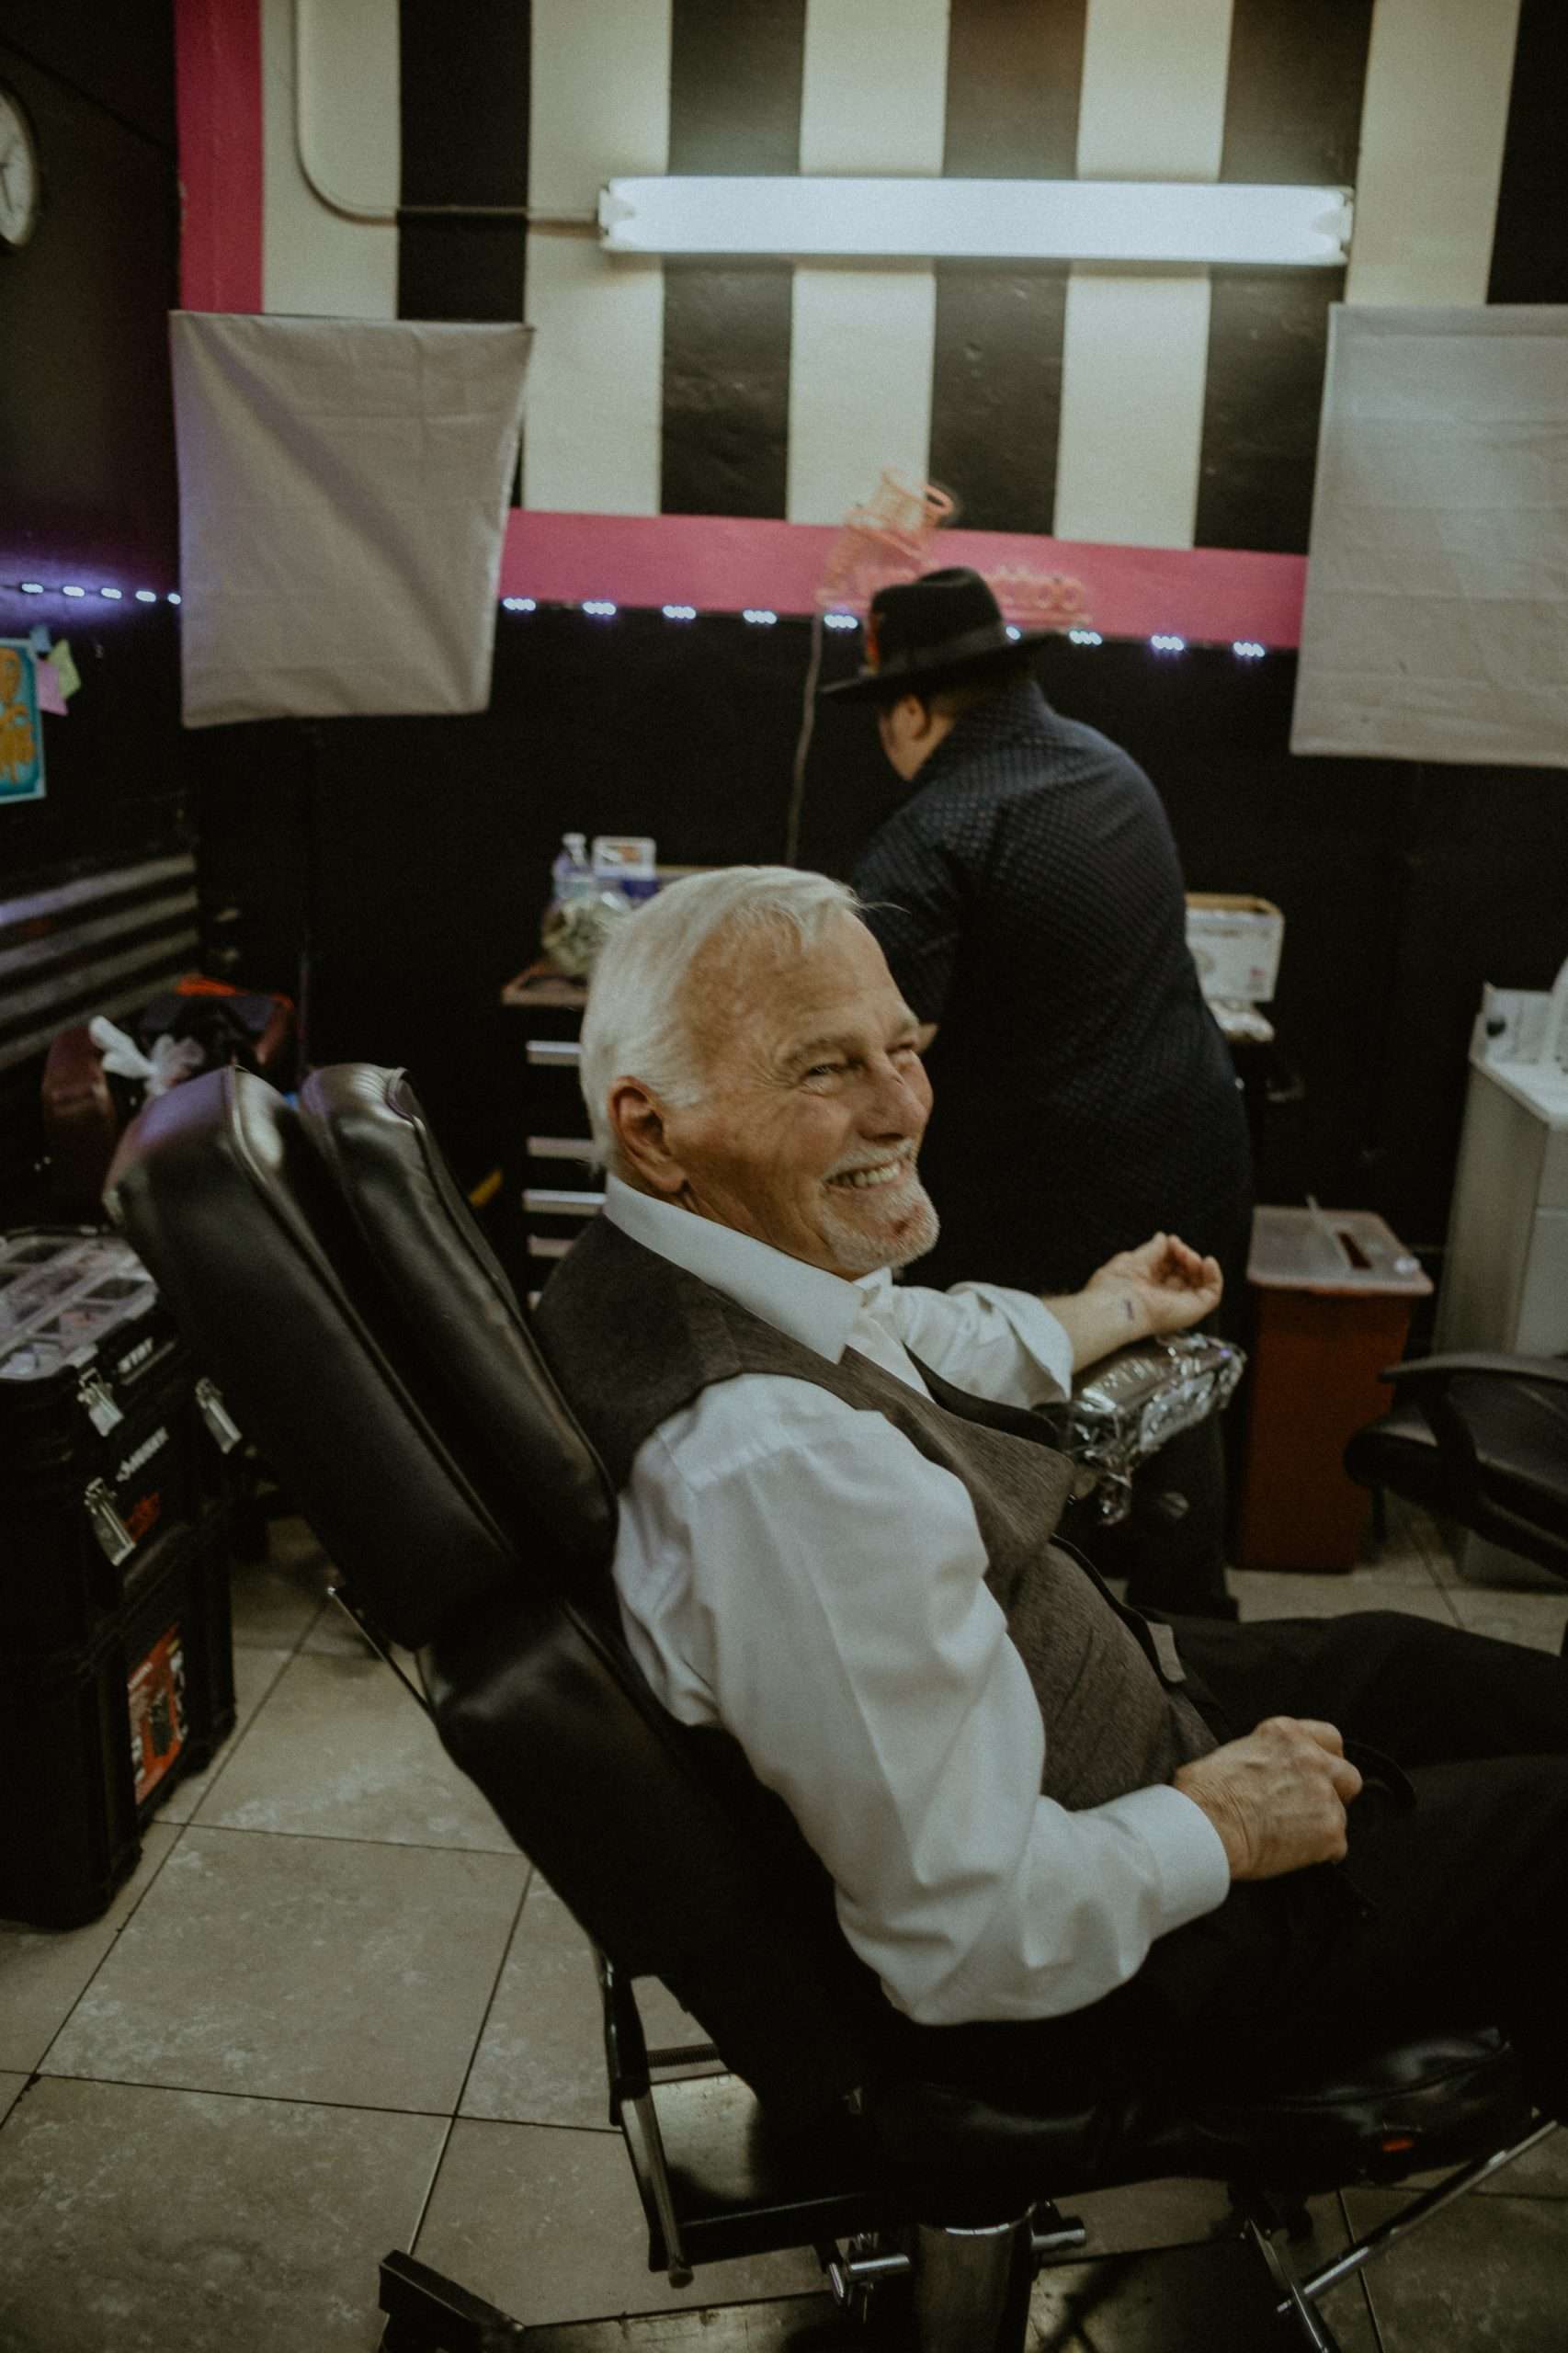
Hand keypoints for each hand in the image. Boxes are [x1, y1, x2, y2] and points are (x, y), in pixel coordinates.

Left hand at [1082, 1232, 1222, 1343]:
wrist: (1116, 1306)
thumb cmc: (1115, 1286)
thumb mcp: (1133, 1260)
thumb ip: (1152, 1250)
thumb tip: (1164, 1238)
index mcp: (1149, 1288)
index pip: (1170, 1268)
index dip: (1174, 1252)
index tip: (1170, 1241)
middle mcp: (1165, 1298)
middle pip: (1186, 1274)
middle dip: (1185, 1255)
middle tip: (1178, 1248)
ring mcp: (1180, 1305)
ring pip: (1200, 1282)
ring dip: (1197, 1263)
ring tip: (1187, 1255)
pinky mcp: (1193, 1311)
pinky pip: (1212, 1294)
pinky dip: (1215, 1276)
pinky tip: (1207, 1262)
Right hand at [1173, 1718, 1362, 1879]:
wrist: (1208, 1825)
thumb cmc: (1204, 1793)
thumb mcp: (1230, 1752)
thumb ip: (1259, 1756)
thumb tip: (1254, 1773)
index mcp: (1285, 1734)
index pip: (1329, 1737)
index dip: (1326, 1758)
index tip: (1318, 1772)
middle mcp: (1311, 1758)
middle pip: (1348, 1775)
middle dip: (1337, 1792)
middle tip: (1314, 1807)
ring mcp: (1324, 1794)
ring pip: (1341, 1813)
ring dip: (1323, 1824)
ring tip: (1294, 1837)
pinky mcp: (1330, 1829)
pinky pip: (1337, 1847)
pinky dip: (1321, 1853)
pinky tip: (1296, 1855)